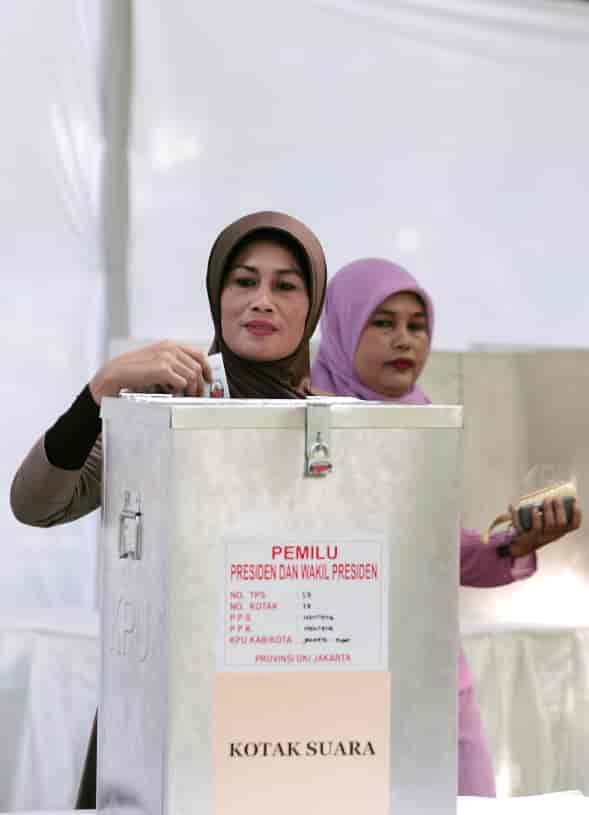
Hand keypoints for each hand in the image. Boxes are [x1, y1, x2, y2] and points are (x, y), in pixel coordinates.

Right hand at [89, 341, 212, 403]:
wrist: (114, 373)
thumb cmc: (132, 370)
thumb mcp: (154, 361)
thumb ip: (171, 363)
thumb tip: (189, 376)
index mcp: (168, 344)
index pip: (197, 353)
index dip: (206, 367)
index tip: (208, 378)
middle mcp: (169, 348)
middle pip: (197, 366)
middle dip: (200, 383)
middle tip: (198, 394)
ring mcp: (166, 357)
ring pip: (192, 375)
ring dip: (192, 389)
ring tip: (187, 396)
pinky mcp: (163, 369)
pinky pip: (183, 382)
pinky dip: (182, 391)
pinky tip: (175, 394)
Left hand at [508, 497, 581, 557]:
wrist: (522, 545)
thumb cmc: (536, 529)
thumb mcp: (546, 523)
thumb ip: (549, 511)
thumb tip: (549, 493)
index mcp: (560, 531)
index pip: (574, 525)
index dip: (577, 514)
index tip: (575, 502)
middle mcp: (554, 535)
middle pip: (561, 523)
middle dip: (560, 509)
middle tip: (556, 497)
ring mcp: (543, 537)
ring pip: (550, 524)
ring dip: (549, 510)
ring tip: (546, 499)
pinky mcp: (532, 537)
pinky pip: (536, 527)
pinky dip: (535, 516)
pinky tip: (533, 508)